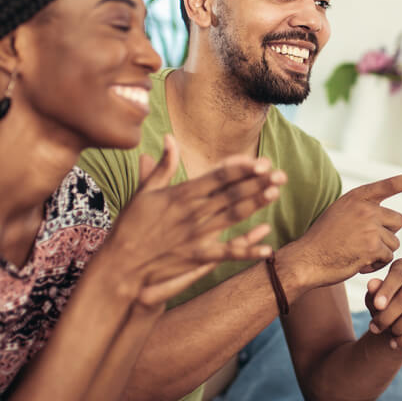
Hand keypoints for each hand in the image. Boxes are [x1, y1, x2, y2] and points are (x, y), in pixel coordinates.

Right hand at [104, 136, 285, 306]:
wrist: (121, 263)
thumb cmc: (130, 225)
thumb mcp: (143, 192)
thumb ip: (162, 166)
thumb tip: (168, 137)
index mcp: (181, 194)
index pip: (217, 176)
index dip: (241, 168)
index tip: (259, 161)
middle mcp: (193, 212)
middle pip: (232, 194)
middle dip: (258, 182)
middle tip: (280, 174)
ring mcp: (197, 235)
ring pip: (234, 216)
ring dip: (257, 205)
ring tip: (276, 193)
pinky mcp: (198, 256)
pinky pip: (228, 253)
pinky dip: (249, 250)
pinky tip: (268, 248)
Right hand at [291, 170, 401, 287]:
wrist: (306, 259)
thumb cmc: (322, 240)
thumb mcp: (339, 213)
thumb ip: (362, 210)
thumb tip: (389, 218)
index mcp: (358, 197)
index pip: (392, 184)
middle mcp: (365, 208)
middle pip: (397, 221)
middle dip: (388, 234)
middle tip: (365, 243)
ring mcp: (369, 227)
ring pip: (393, 242)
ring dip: (380, 252)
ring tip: (356, 253)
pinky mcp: (372, 247)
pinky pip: (388, 256)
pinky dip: (376, 263)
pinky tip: (357, 262)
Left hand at [364, 258, 401, 349]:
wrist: (400, 323)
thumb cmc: (385, 305)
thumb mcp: (375, 299)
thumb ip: (374, 292)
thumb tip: (372, 285)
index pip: (398, 274)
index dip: (387, 289)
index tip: (377, 305)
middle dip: (389, 314)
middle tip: (375, 327)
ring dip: (398, 328)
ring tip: (386, 335)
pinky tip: (396, 342)